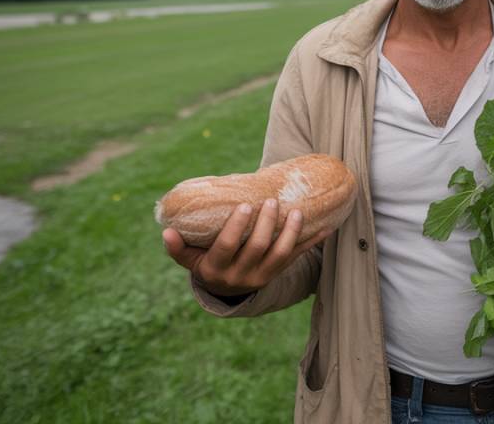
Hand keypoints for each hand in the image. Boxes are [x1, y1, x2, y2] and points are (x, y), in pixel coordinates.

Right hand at [162, 198, 329, 297]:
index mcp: (216, 269)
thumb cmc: (206, 264)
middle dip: (266, 224)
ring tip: (296, 212)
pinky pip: (298, 257)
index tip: (244, 206)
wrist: (228, 292)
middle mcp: (241, 275)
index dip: (236, 228)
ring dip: (291, 232)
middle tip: (272, 201)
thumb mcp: (190, 260)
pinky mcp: (279, 273)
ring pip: (281, 255)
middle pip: (258, 248)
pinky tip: (326, 228)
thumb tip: (166, 231)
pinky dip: (312, 242)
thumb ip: (179, 247)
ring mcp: (262, 276)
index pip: (227, 247)